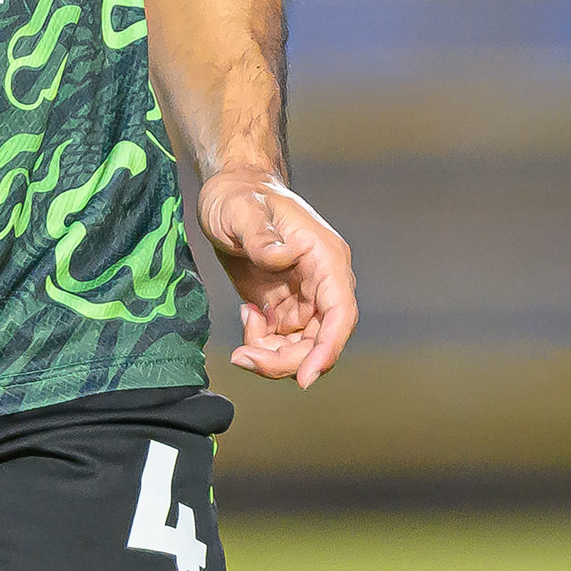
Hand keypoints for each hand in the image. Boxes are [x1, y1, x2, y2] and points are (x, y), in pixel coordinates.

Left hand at [197, 168, 356, 389]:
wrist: (230, 193)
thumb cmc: (240, 196)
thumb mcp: (242, 211)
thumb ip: (262, 236)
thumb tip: (281, 257)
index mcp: (325, 259)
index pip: (340, 313)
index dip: (328, 349)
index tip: (307, 378)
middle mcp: (322, 283)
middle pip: (321, 341)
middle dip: (285, 360)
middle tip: (244, 357)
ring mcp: (305, 299)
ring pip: (302, 349)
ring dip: (271, 356)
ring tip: (242, 330)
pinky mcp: (286, 308)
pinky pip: (283, 343)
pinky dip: (262, 344)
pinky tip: (247, 315)